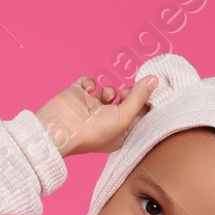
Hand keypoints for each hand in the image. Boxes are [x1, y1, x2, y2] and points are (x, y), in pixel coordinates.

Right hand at [36, 73, 158, 157]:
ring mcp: (91, 107)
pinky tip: (88, 89)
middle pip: (126, 101)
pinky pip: (89, 81)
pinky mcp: (79, 95)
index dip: (145, 103)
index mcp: (119, 133)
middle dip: (129, 94)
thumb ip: (139, 98)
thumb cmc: (93, 132)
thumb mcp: (123, 117)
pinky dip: (90, 82)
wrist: (60, 128)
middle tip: (127, 93)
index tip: (152, 92)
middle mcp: (106, 121)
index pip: (138, 116)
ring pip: (109, 90)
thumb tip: (154, 80)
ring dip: (110, 90)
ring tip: (106, 96)